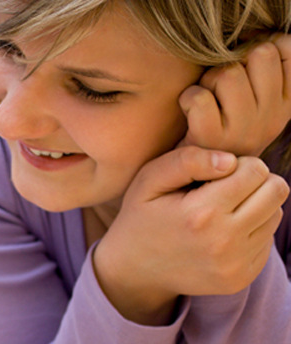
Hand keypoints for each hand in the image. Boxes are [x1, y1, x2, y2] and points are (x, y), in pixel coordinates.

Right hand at [93, 147, 288, 324]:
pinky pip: (267, 243)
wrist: (131, 272)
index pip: (256, 170)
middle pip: (276, 191)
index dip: (238, 165)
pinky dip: (250, 234)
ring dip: (255, 209)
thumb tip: (230, 161)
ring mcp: (233, 266)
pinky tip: (222, 237)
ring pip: (275, 216)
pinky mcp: (239, 280)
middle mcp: (223, 243)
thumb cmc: (140, 218)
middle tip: (226, 192)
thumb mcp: (148, 181)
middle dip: (256, 184)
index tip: (214, 177)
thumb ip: (186, 160)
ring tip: (222, 214)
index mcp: (202, 214)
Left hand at [178, 36, 290, 156]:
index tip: (245, 68)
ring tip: (207, 101)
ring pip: (228, 73)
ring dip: (209, 81)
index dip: (261, 49)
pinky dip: (189, 97)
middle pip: (259, 55)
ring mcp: (243, 129)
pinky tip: (189, 111)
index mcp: (285, 105)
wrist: (196, 178)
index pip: (286, 50)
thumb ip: (265, 71)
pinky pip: (200, 97)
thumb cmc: (222, 132)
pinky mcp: (211, 138)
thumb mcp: (254, 103)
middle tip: (222, 88)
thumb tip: (261, 37)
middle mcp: (270, 118)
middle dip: (235, 62)